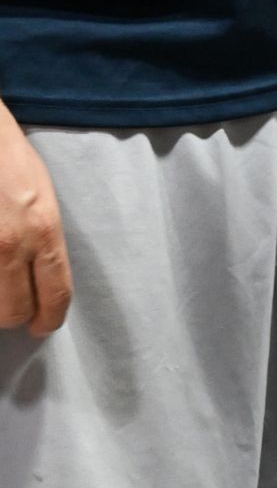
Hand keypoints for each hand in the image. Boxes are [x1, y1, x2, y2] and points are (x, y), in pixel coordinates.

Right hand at [0, 105, 72, 337]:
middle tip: (12, 307)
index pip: (56, 294)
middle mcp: (12, 243)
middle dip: (13, 315)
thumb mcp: (42, 197)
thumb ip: (44, 240)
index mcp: (44, 229)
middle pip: (14, 311)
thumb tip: (40, 280)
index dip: (50, 319)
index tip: (42, 326)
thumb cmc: (9, 160)